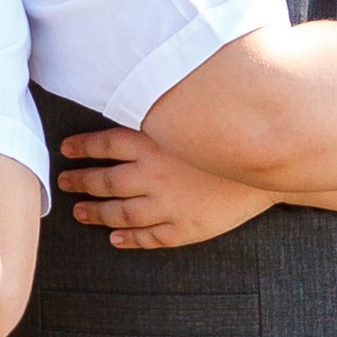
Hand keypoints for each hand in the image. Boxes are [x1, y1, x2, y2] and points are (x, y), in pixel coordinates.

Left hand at [57, 126, 267, 251]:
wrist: (271, 163)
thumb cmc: (232, 132)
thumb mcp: (190, 113)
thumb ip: (162, 110)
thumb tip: (136, 96)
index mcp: (153, 143)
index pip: (104, 144)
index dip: (82, 147)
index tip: (66, 150)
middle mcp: (153, 175)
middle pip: (105, 181)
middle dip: (81, 182)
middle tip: (65, 182)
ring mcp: (168, 205)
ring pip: (120, 214)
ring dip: (96, 214)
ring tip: (81, 213)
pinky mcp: (185, 228)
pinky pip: (149, 238)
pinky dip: (129, 240)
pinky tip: (115, 239)